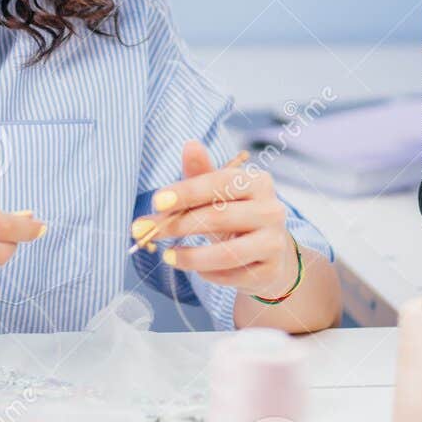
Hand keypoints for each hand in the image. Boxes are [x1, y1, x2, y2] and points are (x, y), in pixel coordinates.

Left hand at [139, 140, 296, 298]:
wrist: (270, 253)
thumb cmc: (236, 216)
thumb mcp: (217, 194)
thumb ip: (200, 174)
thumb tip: (190, 145)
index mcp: (258, 182)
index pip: (219, 183)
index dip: (186, 192)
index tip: (157, 201)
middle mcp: (271, 209)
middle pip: (219, 217)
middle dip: (177, 226)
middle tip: (147, 232)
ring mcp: (274, 242)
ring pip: (227, 253)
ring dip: (190, 257)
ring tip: (167, 256)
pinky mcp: (271, 271)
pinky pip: (233, 276)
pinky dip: (209, 274)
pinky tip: (197, 269)